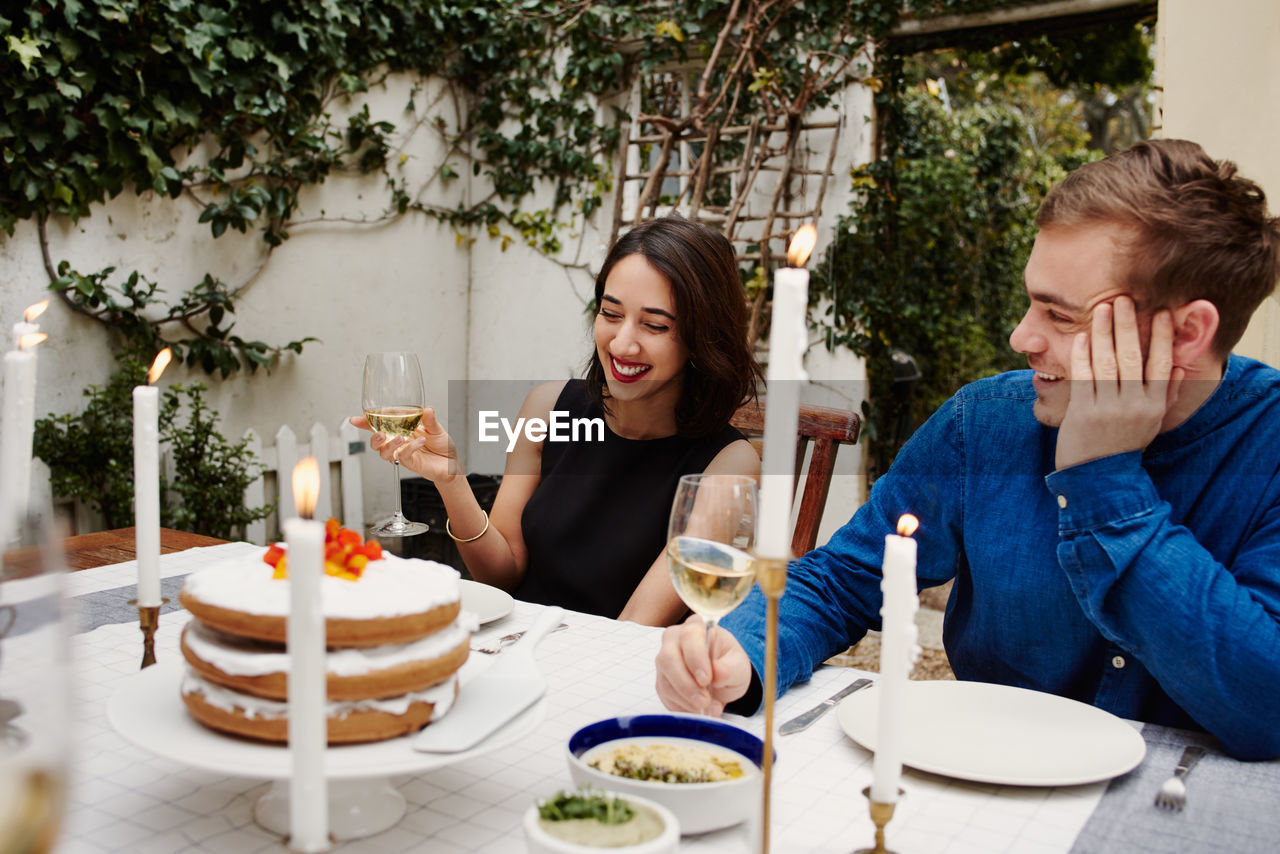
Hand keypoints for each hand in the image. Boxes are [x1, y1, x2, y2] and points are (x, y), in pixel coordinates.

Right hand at [349, 407, 458, 483]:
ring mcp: (403, 453)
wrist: (452, 463)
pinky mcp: (410, 462)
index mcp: (401, 430)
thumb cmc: (441, 445)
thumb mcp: (436, 429)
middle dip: (373, 437)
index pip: (380, 425)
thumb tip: (427, 409)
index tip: (355, 419)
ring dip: (389, 444)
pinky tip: (419, 441)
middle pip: (376, 442)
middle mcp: (399, 442)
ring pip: (384, 452)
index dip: (366, 423)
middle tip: (381, 433)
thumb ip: (430, 420)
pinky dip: (410, 448)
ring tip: (401, 437)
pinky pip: (402, 456)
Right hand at [654, 616, 751, 715]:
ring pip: (664, 681)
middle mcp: (674, 640)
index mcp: (696, 626)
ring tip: (706, 708)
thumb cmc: (729, 663)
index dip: (695, 658)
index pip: (689, 636)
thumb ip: (730, 668)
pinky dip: (681, 707)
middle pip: (668, 659)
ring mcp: (665, 661)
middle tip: (704, 701)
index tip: (706, 679)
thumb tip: (718, 673)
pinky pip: (665, 696)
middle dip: (686, 684)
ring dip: (685, 699)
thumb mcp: (739, 664)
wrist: (723, 678)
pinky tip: (697, 709)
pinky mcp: (662, 680)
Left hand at [1055, 297, 1183, 469]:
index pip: (1162, 363)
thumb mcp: (1152, 423)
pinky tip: (1084, 336)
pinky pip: (1084, 376)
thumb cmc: (1125, 444)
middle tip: (1125, 299)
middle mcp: (1134, 405)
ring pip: (1107, 362)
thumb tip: (1179, 366)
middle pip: (1132, 357)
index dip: (1162, 336)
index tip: (1162, 312)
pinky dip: (1083, 354)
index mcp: (1154, 406)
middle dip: (1129, 325)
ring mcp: (1108, 408)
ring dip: (1105, 332)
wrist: (1098, 477)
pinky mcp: (1084, 411)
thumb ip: (1166, 395)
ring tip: (1103, 308)